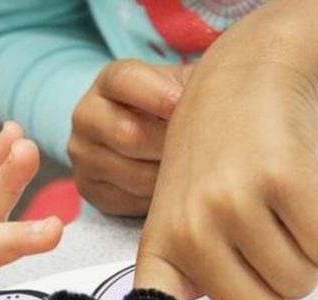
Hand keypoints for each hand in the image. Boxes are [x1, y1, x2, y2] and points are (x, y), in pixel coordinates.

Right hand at [68, 59, 191, 215]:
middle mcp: (86, 116)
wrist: (139, 137)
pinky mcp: (87, 188)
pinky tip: (172, 190)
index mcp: (108, 81)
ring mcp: (83, 155)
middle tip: (204, 153)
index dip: (160, 95)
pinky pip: (126, 201)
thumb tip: (233, 90)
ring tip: (195, 174)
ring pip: (131, 174)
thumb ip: (200, 82)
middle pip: (129, 135)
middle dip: (170, 146)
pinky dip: (155, 200)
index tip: (187, 108)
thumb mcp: (182, 85)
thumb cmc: (171, 108)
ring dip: (169, 178)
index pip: (126, 81)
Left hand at [121, 43, 317, 299]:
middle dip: (277, 298)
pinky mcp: (280, 180)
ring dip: (298, 260)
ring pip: (297, 283)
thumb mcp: (189, 226)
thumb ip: (222, 288)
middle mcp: (188, 233)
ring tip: (270, 216)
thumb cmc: (212, 169)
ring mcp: (232, 205)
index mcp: (160, 253)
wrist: (236, 87)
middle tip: (262, 252)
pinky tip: (292, 199)